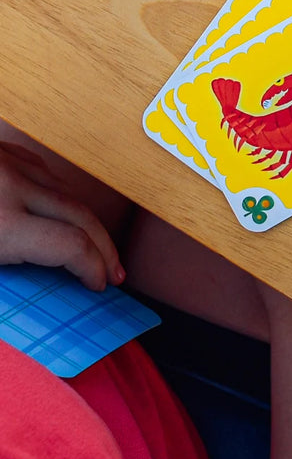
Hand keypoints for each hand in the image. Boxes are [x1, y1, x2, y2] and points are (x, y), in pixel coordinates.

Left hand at [0, 142, 123, 291]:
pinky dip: (55, 192)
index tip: (99, 284)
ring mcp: (6, 163)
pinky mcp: (0, 151)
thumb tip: (29, 307)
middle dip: (103, 245)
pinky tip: (54, 209)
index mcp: (0, 224)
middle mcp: (10, 186)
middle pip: (80, 213)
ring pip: (65, 188)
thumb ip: (7, 282)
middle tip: (113, 271)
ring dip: (81, 217)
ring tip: (89, 242)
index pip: (71, 245)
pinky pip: (40, 170)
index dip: (94, 267)